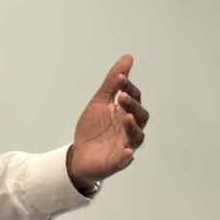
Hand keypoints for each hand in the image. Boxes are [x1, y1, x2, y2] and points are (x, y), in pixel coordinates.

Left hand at [67, 54, 148, 191]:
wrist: (79, 154)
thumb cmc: (93, 128)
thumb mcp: (100, 102)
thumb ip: (113, 82)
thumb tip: (128, 57)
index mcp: (126, 113)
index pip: (134, 98)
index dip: (128, 88)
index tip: (120, 79)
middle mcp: (130, 129)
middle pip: (140, 116)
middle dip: (132, 105)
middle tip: (122, 97)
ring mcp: (125, 145)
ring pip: (137, 136)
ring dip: (132, 126)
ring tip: (125, 116)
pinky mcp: (118, 162)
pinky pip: (126, 159)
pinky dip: (127, 155)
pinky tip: (127, 151)